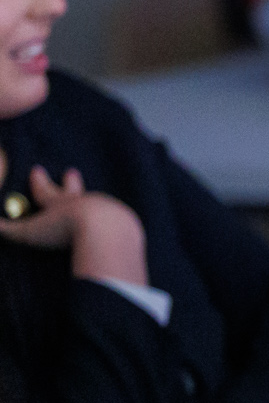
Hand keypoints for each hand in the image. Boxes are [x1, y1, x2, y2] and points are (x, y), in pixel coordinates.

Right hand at [0, 166, 147, 283]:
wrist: (107, 231)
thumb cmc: (64, 230)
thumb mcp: (30, 233)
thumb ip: (9, 231)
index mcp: (58, 203)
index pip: (44, 190)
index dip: (39, 182)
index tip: (37, 169)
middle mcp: (82, 202)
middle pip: (73, 190)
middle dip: (70, 182)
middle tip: (72, 171)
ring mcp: (104, 209)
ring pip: (96, 203)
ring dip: (91, 202)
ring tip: (92, 201)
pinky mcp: (123, 222)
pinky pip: (116, 218)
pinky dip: (112, 219)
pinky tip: (115, 222)